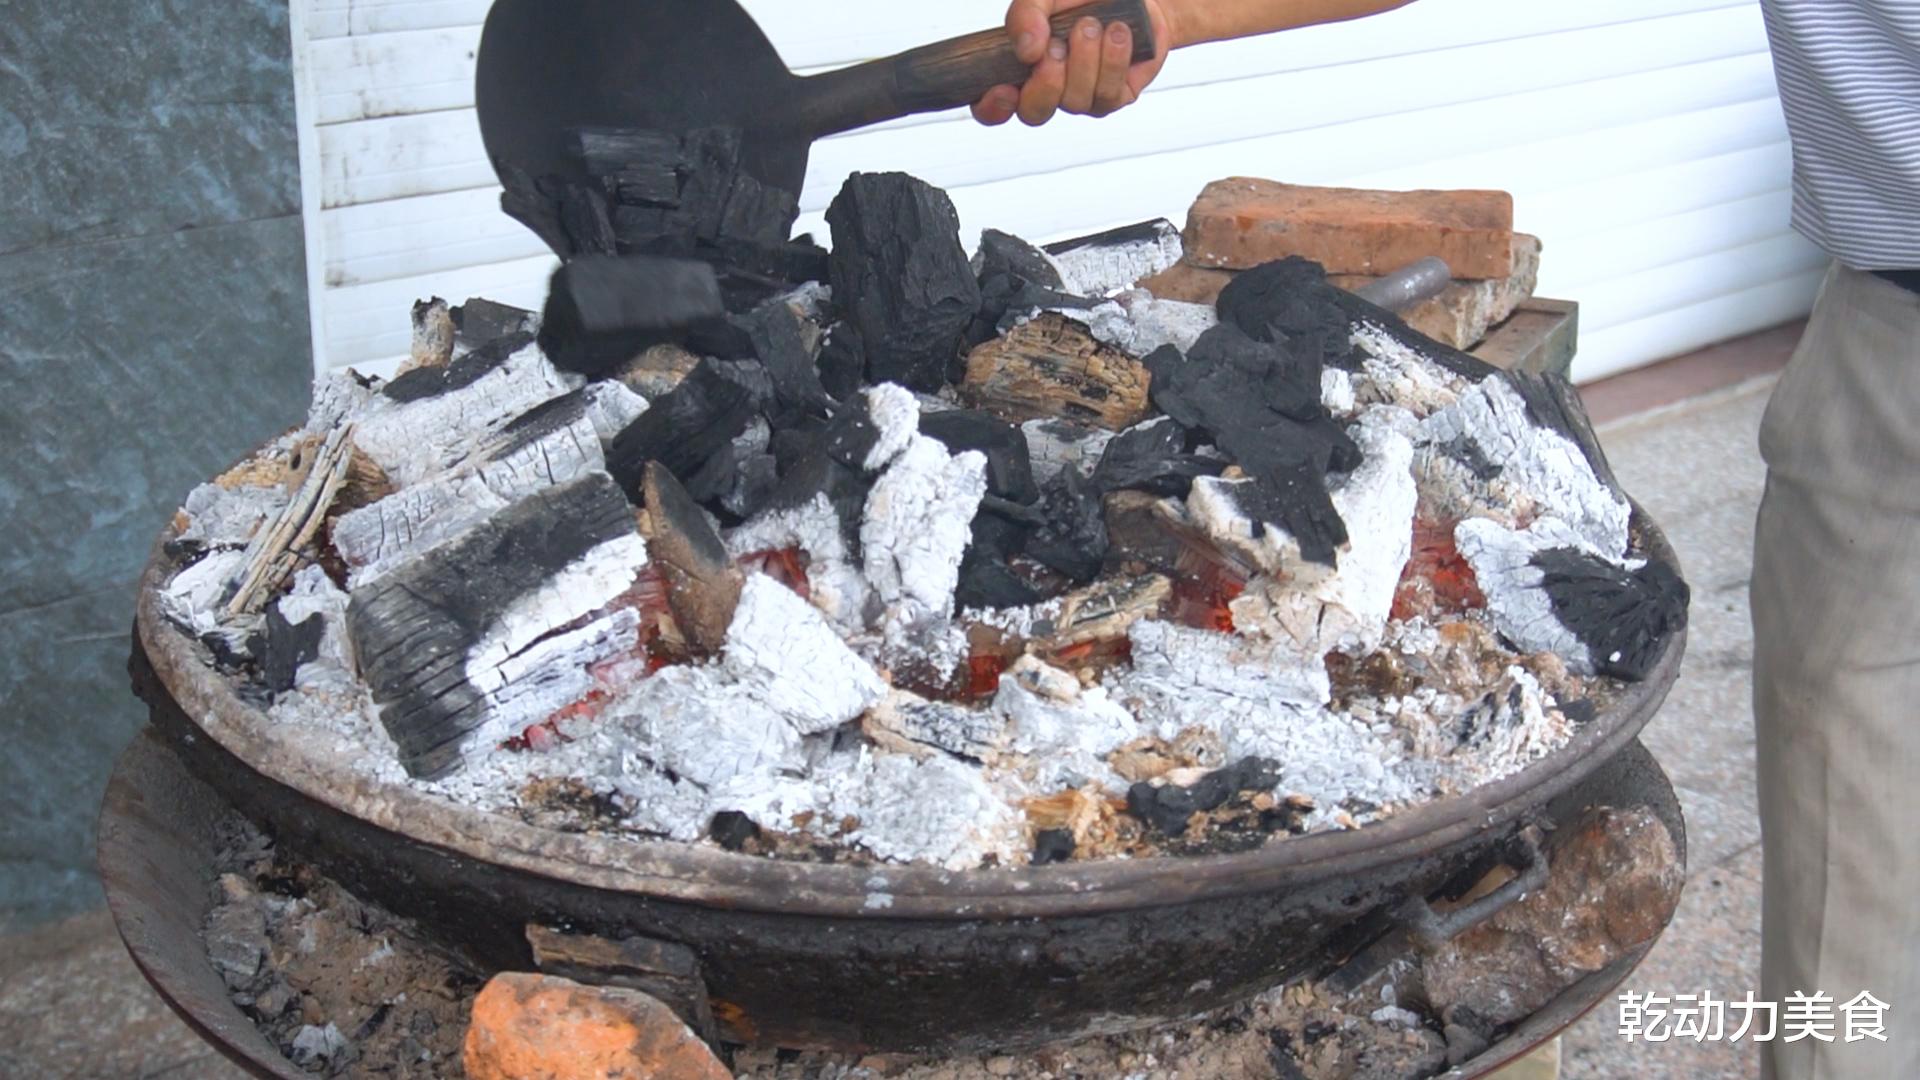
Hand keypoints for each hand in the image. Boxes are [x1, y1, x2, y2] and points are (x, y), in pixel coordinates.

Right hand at [972, 0, 1173, 126]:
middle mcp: (1050, 89)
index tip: (1003, 89)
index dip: (993, 107)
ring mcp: (1083, 97)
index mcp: (1021, 68)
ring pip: (1075, 102)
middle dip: (1046, 81)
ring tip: (1091, 24)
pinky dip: (1112, 59)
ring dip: (1083, 59)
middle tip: (1057, 45)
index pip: (993, 107)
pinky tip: (1116, 33)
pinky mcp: (1117, 96)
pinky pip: (1108, 95)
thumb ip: (1026, 16)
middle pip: (1034, 113)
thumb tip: (1027, 50)